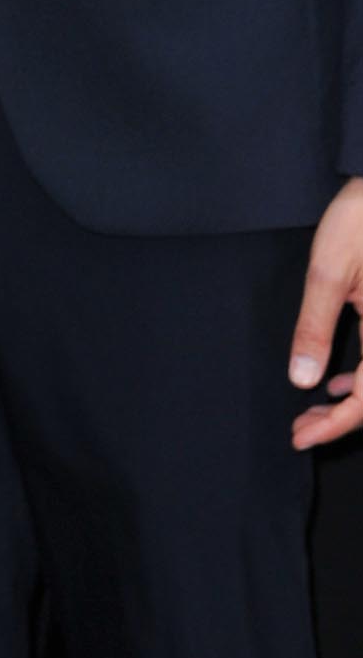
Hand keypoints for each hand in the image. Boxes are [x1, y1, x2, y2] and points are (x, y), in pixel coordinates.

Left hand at [290, 176, 362, 446]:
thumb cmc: (361, 219)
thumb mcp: (328, 270)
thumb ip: (315, 326)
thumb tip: (302, 380)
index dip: (335, 426)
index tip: (300, 438)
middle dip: (340, 420)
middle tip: (301, 428)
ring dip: (352, 401)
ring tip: (313, 410)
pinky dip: (362, 378)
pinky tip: (337, 380)